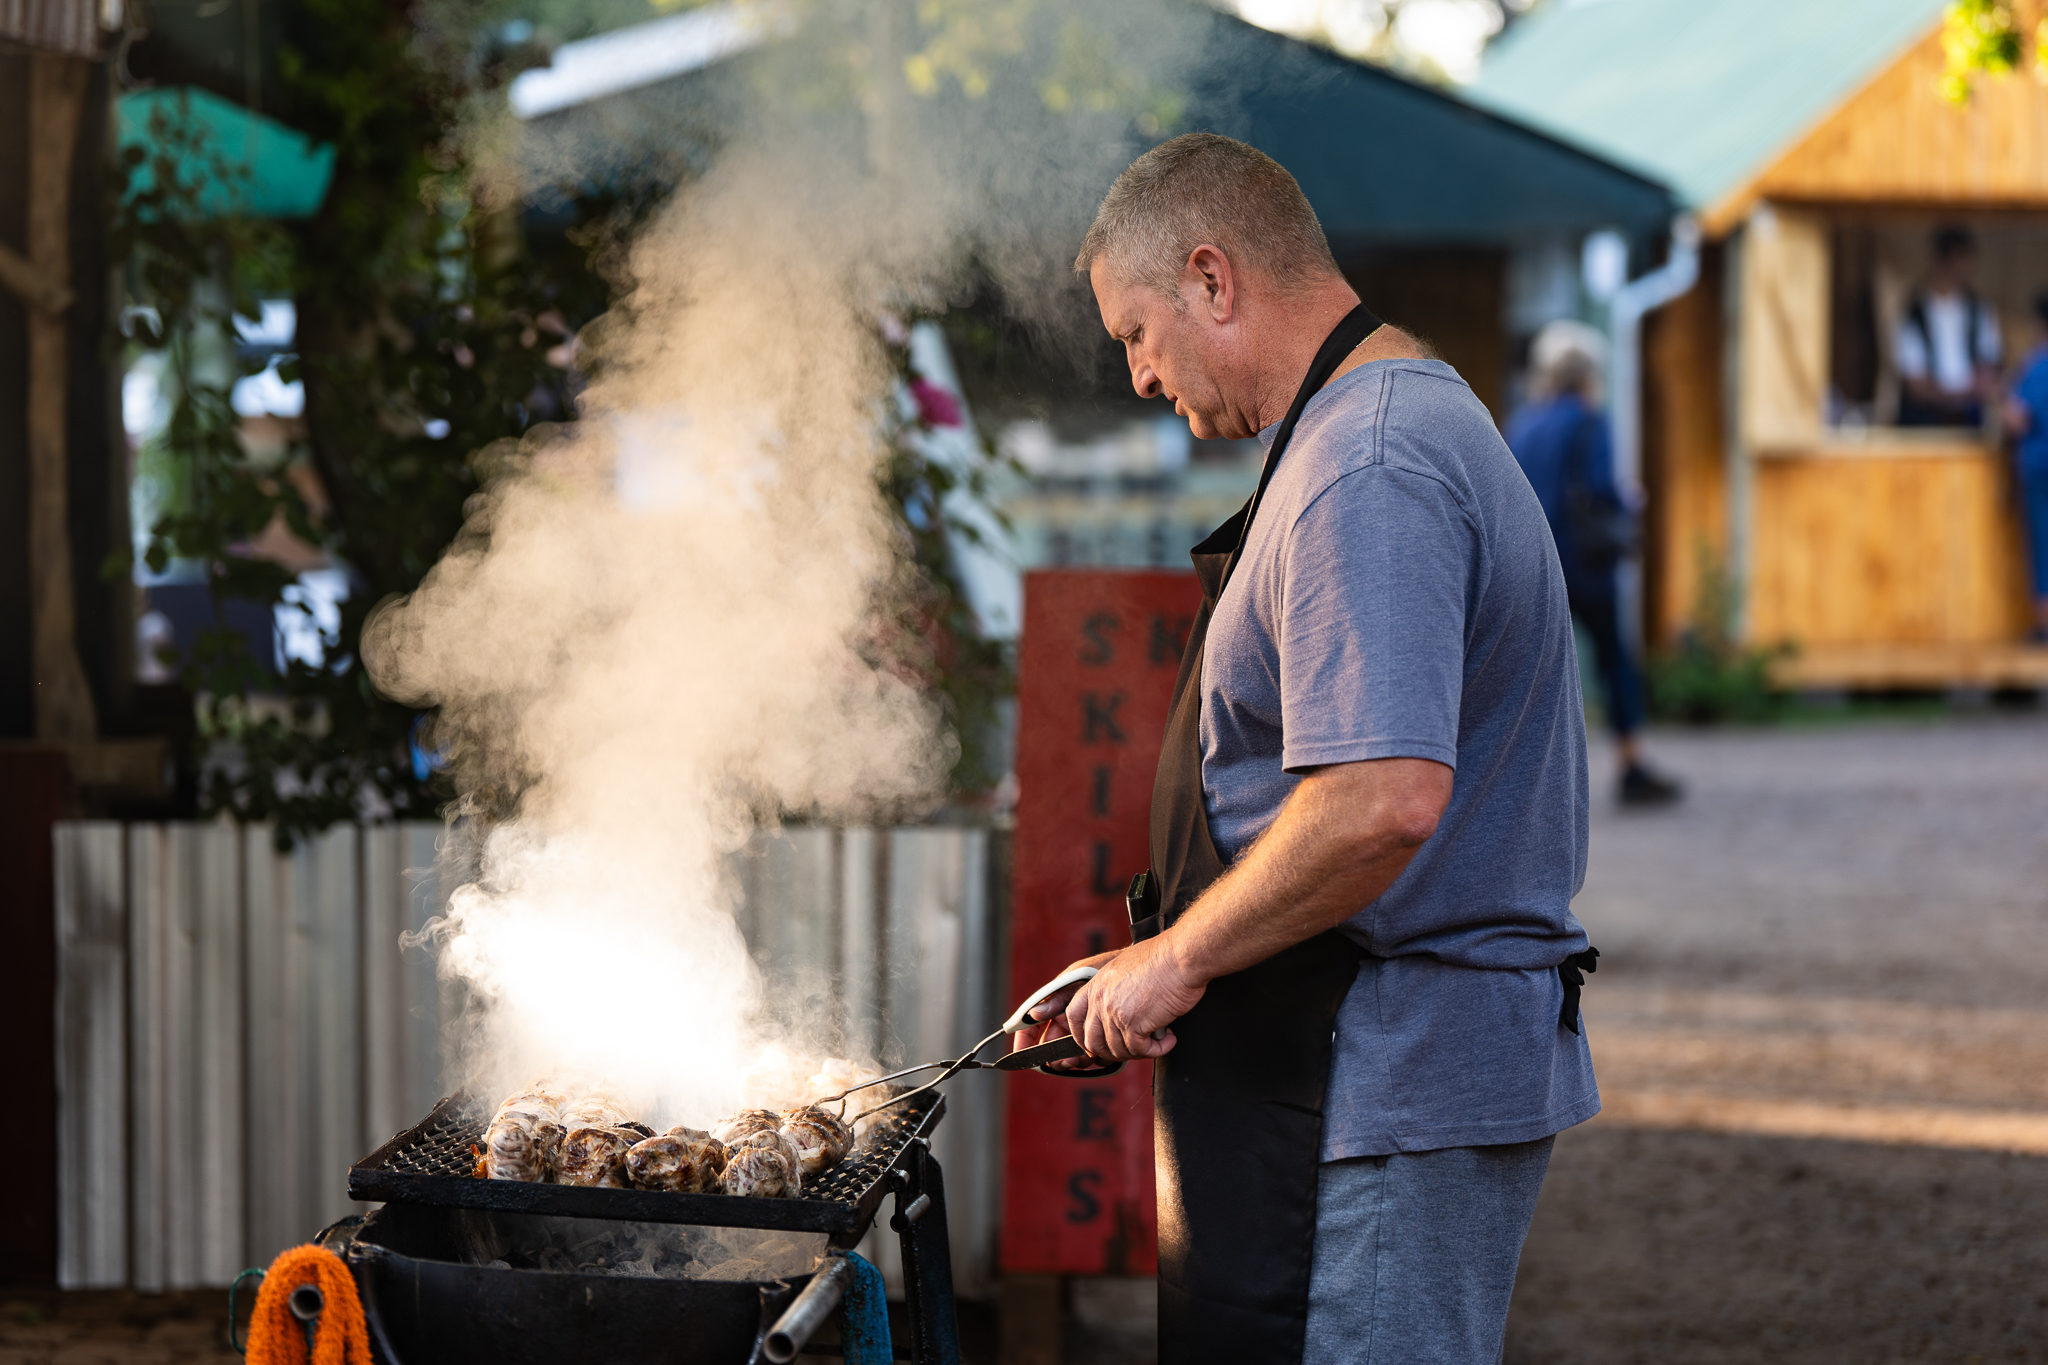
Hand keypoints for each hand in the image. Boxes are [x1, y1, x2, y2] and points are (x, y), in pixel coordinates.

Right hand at [1010, 950, 1120, 1054]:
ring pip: (1071, 1053)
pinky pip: (1091, 1053)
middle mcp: (1067, 1019)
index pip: (1033, 1026)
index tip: (1021, 1056)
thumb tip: (1034, 1014)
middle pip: (1051, 1046)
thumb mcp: (1075, 980)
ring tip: (1081, 1060)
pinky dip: (1091, 1059)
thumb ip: (1056, 998)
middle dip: (1054, 1057)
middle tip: (1064, 1062)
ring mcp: (1083, 1028)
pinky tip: (1096, 1058)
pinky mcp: (1101, 1036)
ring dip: (1073, 1060)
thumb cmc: (1100, 969)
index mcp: (1056, 1005)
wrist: (1133, 970)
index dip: (1024, 1042)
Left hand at [1061, 933, 1205, 1062]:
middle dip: (1111, 1053)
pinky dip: (1156, 1050)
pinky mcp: (1133, 1024)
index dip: (1081, 1035)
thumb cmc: (1162, 958)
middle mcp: (1101, 999)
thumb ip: (1114, 989)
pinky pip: (1140, 1050)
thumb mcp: (1125, 967)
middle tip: (1132, 1049)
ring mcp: (1115, 1013)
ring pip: (1118, 1050)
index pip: (1073, 1016)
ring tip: (1158, 1040)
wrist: (1180, 957)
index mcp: (1097, 984)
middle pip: (1092, 1041)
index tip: (1095, 1043)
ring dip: (1139, 1052)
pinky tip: (1168, 1040)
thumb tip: (1120, 1008)